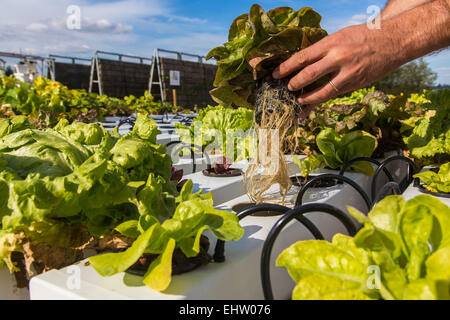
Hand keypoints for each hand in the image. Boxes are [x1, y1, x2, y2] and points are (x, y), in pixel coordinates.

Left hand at [272, 23, 402, 104]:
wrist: (394, 41)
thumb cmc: (364, 36)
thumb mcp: (341, 36)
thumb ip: (324, 49)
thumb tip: (304, 63)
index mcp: (332, 42)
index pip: (303, 56)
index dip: (287, 67)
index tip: (275, 74)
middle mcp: (338, 57)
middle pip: (308, 74)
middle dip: (293, 83)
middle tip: (285, 87)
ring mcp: (348, 72)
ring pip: (321, 90)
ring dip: (307, 97)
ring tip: (297, 99)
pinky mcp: (355, 84)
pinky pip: (334, 94)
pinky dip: (321, 100)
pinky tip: (312, 104)